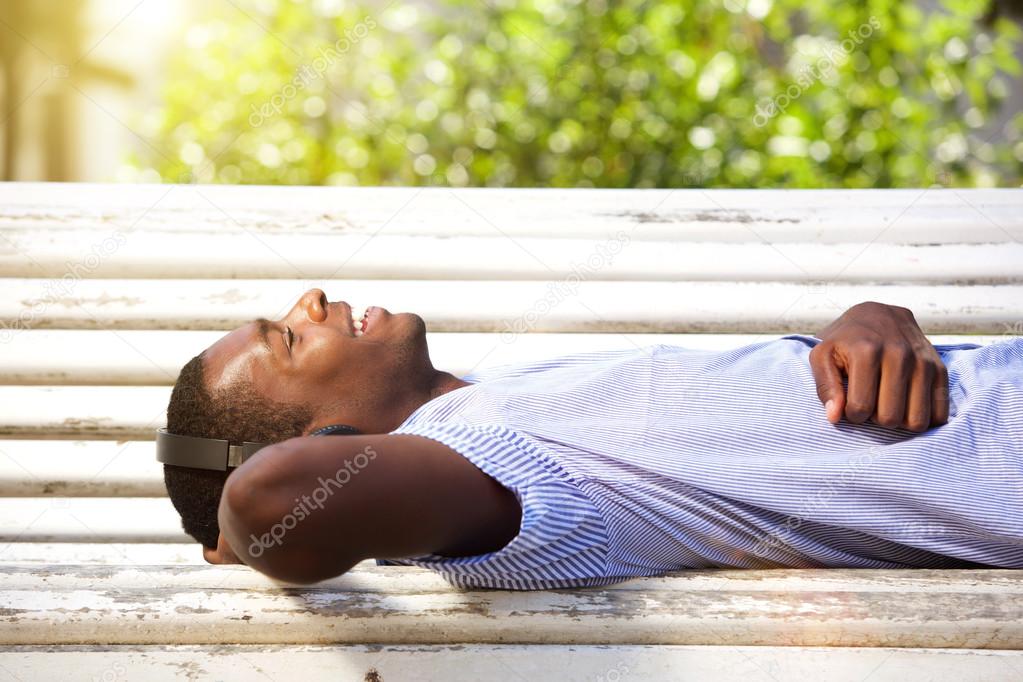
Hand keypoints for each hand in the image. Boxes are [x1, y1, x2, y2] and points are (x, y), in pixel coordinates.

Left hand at [809, 301, 948, 431]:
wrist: (879, 316)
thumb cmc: (845, 341)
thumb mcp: (822, 355)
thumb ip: (825, 386)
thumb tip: (834, 417)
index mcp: (867, 351)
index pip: (861, 408)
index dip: (851, 414)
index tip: (849, 402)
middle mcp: (900, 355)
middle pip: (890, 418)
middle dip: (875, 419)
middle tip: (870, 402)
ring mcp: (923, 362)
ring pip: (916, 421)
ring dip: (900, 421)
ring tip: (888, 403)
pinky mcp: (940, 369)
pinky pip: (939, 414)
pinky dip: (923, 418)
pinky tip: (908, 407)